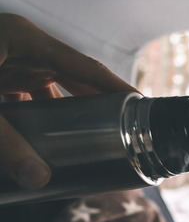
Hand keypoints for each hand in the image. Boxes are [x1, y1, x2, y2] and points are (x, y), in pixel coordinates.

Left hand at [0, 13, 136, 188]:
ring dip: (69, 114)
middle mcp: (20, 47)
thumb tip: (38, 180)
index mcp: (23, 40)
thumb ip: (5, 142)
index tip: (142, 107)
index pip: (83, 65)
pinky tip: (48, 139)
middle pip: (73, 77)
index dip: (115, 87)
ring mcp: (6, 60)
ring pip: (51, 88)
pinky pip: (28, 95)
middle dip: (98, 106)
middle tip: (124, 133)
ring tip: (95, 141)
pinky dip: (40, 117)